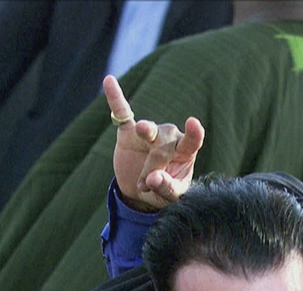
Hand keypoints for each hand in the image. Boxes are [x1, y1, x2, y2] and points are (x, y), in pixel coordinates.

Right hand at [104, 75, 203, 211]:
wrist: (140, 191)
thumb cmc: (162, 191)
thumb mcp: (168, 197)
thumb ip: (165, 188)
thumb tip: (153, 179)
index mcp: (185, 153)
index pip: (191, 141)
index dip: (193, 133)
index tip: (193, 123)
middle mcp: (169, 138)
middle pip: (164, 145)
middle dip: (154, 166)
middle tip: (146, 185)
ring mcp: (149, 133)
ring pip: (148, 130)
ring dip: (145, 134)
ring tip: (141, 131)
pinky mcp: (128, 132)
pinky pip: (121, 113)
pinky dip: (115, 98)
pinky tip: (109, 81)